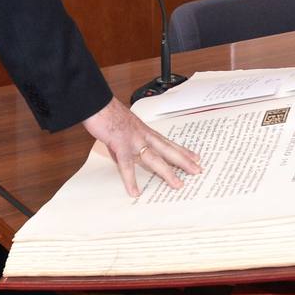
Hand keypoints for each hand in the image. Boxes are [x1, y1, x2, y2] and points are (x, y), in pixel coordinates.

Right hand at [81, 97, 202, 197]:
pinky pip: (126, 165)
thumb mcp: (121, 129)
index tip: (195, 157)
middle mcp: (143, 134)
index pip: (167, 142)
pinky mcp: (120, 143)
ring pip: (154, 158)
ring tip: (177, 184)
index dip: (182, 150)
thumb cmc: (107, 113)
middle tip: (198, 170)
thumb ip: (123, 146)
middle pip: (168, 150)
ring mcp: (133, 139)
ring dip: (167, 172)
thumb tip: (121, 160)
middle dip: (184, 161)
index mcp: (144, 130)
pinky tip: (134, 191)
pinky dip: (130, 179)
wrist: (97, 102)